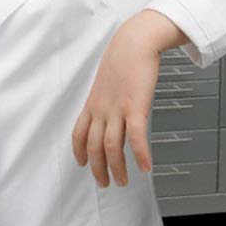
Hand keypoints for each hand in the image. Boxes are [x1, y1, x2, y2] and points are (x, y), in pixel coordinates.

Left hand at [71, 16, 162, 187]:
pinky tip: (146, 167)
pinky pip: (136, 137)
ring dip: (117, 167)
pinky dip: (140, 155)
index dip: (78, 151)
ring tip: (124, 181)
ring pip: (111, 146)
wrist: (134, 42)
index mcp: (93, 103)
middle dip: (98, 168)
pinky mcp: (135, 106)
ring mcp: (117, 109)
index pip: (78, 132)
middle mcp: (101, 109)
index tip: (82, 164)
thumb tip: (110, 108)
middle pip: (93, 146)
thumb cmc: (123, 59)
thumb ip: (106, 97)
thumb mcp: (106, 81)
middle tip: (105, 184)